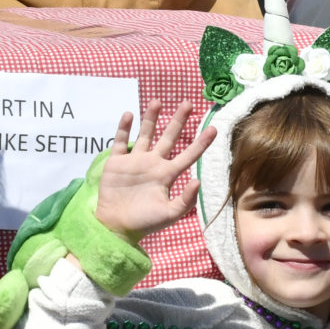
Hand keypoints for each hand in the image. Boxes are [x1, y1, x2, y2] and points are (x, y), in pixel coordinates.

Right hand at [94, 102, 215, 242]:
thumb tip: (198, 181)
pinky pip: (120, 141)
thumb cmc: (144, 223)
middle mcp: (153, 164)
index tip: (213, 129)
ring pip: (145, 134)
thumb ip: (185, 200)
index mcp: (167, 175)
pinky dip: (123, 128)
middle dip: (178, 121)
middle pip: (168, 137)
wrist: (116, 227)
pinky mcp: (116, 162)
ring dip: (150, 118)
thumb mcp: (169, 214)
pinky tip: (129, 114)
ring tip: (157, 101)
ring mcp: (134, 161)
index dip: (201, 143)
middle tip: (188, 103)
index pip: (188, 155)